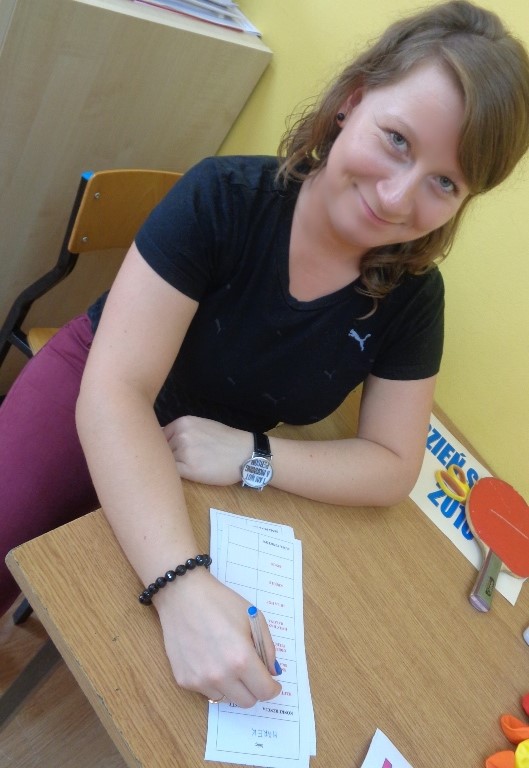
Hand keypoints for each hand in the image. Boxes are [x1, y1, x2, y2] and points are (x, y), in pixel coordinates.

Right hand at [156, 569, 281, 706]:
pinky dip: (212, 681)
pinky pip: (206, 691)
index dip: (272, 688)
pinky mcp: (184, 680)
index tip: (272, 682)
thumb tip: (272, 672)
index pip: (265, 692)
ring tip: (226, 661)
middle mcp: (221, 676)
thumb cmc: (220, 602)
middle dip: (254, 688)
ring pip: (226, 698)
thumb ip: (268, 648)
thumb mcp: (253, 618)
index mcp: (241, 659)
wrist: (182, 595)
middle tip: (251, 671)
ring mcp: (200, 680)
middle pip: (247, 701)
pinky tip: (208, 658)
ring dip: (232, 687)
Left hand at [163, 416, 251, 484]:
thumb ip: (184, 431)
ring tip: (193, 467)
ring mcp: (183, 451)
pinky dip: (178, 475)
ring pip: (167, 462)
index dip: (165, 446)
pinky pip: (173, 473)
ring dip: (175, 466)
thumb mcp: (203, 426)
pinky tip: (191, 473)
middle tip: (186, 461)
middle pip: (162, 449)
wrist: (245, 453)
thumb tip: (164, 439)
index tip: (173, 452)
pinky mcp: (188, 469)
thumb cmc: (227, 441)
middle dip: (170, 456)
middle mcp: (181, 435)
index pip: (160, 435)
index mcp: (183, 422)